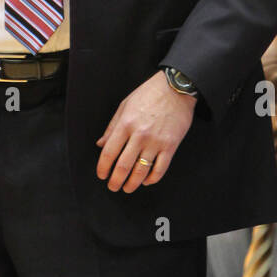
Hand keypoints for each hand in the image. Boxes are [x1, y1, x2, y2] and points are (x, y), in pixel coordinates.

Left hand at [96, 69, 195, 193]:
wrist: (176, 88)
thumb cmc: (149, 94)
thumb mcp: (125, 105)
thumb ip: (112, 127)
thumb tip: (100, 144)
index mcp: (126, 124)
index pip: (109, 152)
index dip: (103, 167)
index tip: (102, 175)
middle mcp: (139, 135)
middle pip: (123, 166)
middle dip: (116, 180)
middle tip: (113, 187)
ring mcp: (156, 142)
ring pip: (141, 171)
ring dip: (132, 184)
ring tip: (127, 188)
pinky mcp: (170, 146)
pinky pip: (160, 168)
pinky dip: (152, 179)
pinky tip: (146, 181)